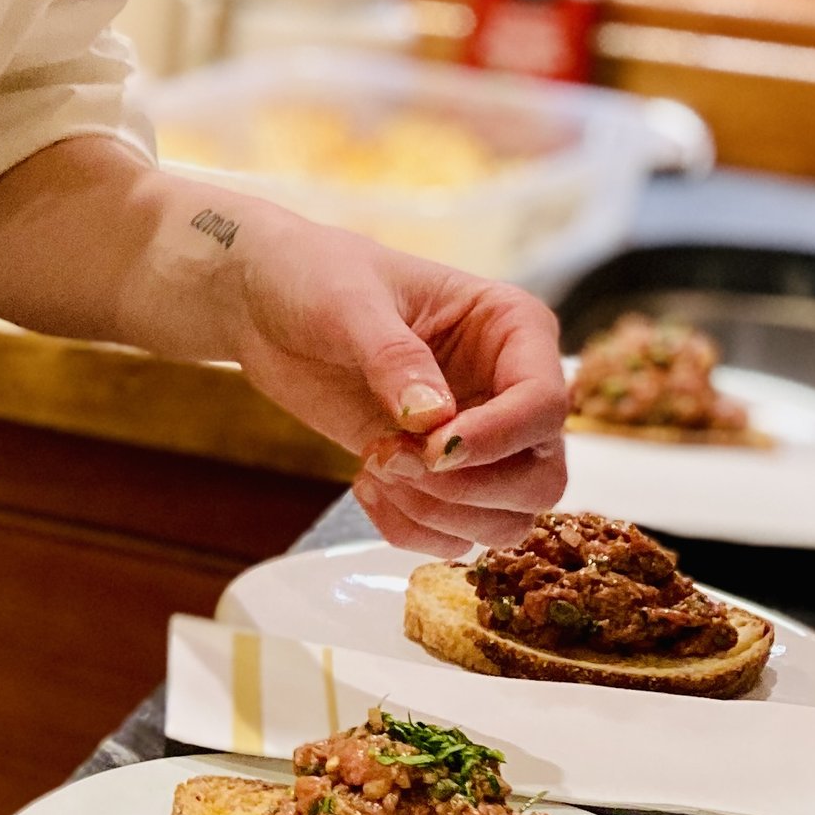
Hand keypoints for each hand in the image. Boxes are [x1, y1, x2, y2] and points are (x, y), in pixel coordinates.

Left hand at [216, 202, 567, 553]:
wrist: (268, 304)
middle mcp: (509, 390)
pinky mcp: (438, 474)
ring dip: (437, 512)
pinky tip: (365, 485)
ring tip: (374, 467)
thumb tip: (432, 418)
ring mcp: (480, 439)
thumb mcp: (349, 302)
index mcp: (513, 329)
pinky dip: (411, 528)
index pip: (546, 404)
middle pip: (542, 478)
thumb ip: (394, 356)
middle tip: (391, 458)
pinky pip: (454, 535)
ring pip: (506, 518)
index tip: (431, 447)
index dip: (498, 437)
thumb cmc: (318, 278)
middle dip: (467, 487)